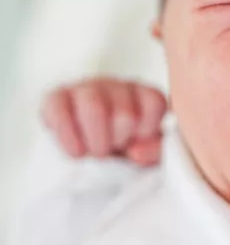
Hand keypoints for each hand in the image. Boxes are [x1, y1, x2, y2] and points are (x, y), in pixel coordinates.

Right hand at [41, 78, 166, 165]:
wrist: (94, 158)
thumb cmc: (128, 151)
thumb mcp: (150, 154)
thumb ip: (156, 150)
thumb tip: (136, 151)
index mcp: (146, 96)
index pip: (154, 103)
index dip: (146, 130)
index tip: (138, 142)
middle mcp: (119, 87)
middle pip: (124, 112)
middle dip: (119, 140)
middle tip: (114, 150)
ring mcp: (88, 88)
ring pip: (93, 106)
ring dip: (95, 139)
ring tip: (96, 153)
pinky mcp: (58, 97)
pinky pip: (59, 109)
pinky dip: (68, 136)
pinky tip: (76, 152)